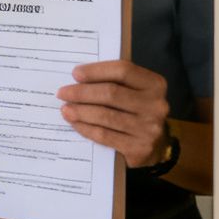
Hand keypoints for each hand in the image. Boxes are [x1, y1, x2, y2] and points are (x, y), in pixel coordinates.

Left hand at [56, 59, 170, 166]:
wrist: (156, 145)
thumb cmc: (136, 111)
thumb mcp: (134, 92)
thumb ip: (114, 82)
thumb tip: (78, 78)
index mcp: (155, 84)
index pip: (123, 70)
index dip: (96, 71)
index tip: (75, 74)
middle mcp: (156, 105)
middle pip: (111, 93)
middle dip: (82, 92)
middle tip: (62, 93)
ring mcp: (149, 128)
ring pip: (106, 115)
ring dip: (80, 111)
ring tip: (65, 109)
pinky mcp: (139, 148)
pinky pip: (104, 135)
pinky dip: (86, 128)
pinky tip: (75, 123)